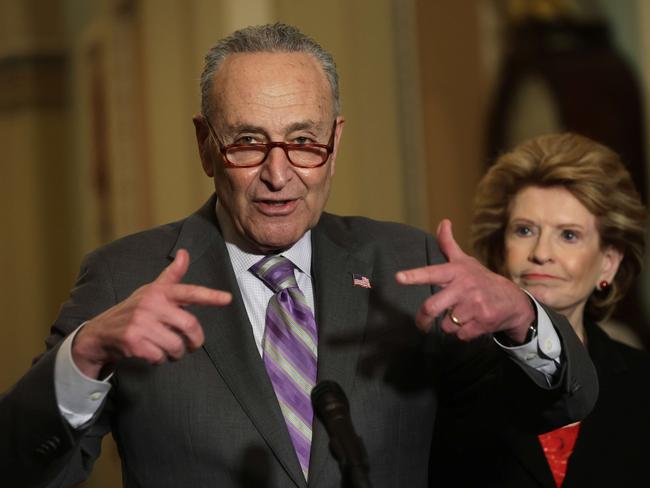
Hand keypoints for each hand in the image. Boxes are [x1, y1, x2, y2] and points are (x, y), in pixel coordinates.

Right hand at [71, 249, 231, 377]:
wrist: (100, 332)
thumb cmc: (134, 310)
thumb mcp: (151, 291)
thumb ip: (172, 276)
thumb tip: (185, 253)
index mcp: (159, 292)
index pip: (189, 292)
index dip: (210, 295)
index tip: (227, 298)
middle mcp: (151, 304)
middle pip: (190, 325)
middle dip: (196, 340)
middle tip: (193, 345)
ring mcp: (141, 323)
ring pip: (176, 345)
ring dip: (177, 353)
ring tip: (171, 351)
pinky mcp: (133, 342)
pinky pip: (160, 357)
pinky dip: (160, 360)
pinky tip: (154, 354)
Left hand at [396, 219, 533, 341]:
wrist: (513, 301)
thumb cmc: (482, 280)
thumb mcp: (465, 262)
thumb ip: (449, 245)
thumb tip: (443, 222)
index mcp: (456, 272)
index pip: (432, 272)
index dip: (414, 275)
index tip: (399, 277)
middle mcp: (464, 288)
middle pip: (432, 307)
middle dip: (423, 318)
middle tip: (421, 323)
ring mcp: (474, 306)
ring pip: (446, 325)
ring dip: (449, 325)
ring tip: (461, 316)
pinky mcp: (482, 323)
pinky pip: (460, 335)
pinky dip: (462, 333)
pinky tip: (472, 324)